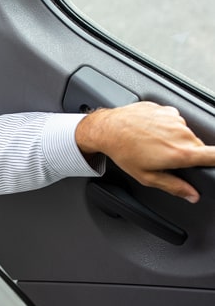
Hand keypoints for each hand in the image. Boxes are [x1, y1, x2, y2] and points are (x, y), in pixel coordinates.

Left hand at [75, 101, 214, 202]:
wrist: (108, 128)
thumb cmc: (124, 152)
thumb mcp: (147, 176)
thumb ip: (174, 186)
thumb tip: (192, 195)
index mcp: (180, 153)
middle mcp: (182, 133)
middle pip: (197, 147)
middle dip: (185, 154)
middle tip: (163, 158)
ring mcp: (175, 119)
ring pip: (184, 134)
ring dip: (174, 140)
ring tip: (152, 144)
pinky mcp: (168, 110)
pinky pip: (174, 122)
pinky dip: (166, 127)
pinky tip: (149, 132)